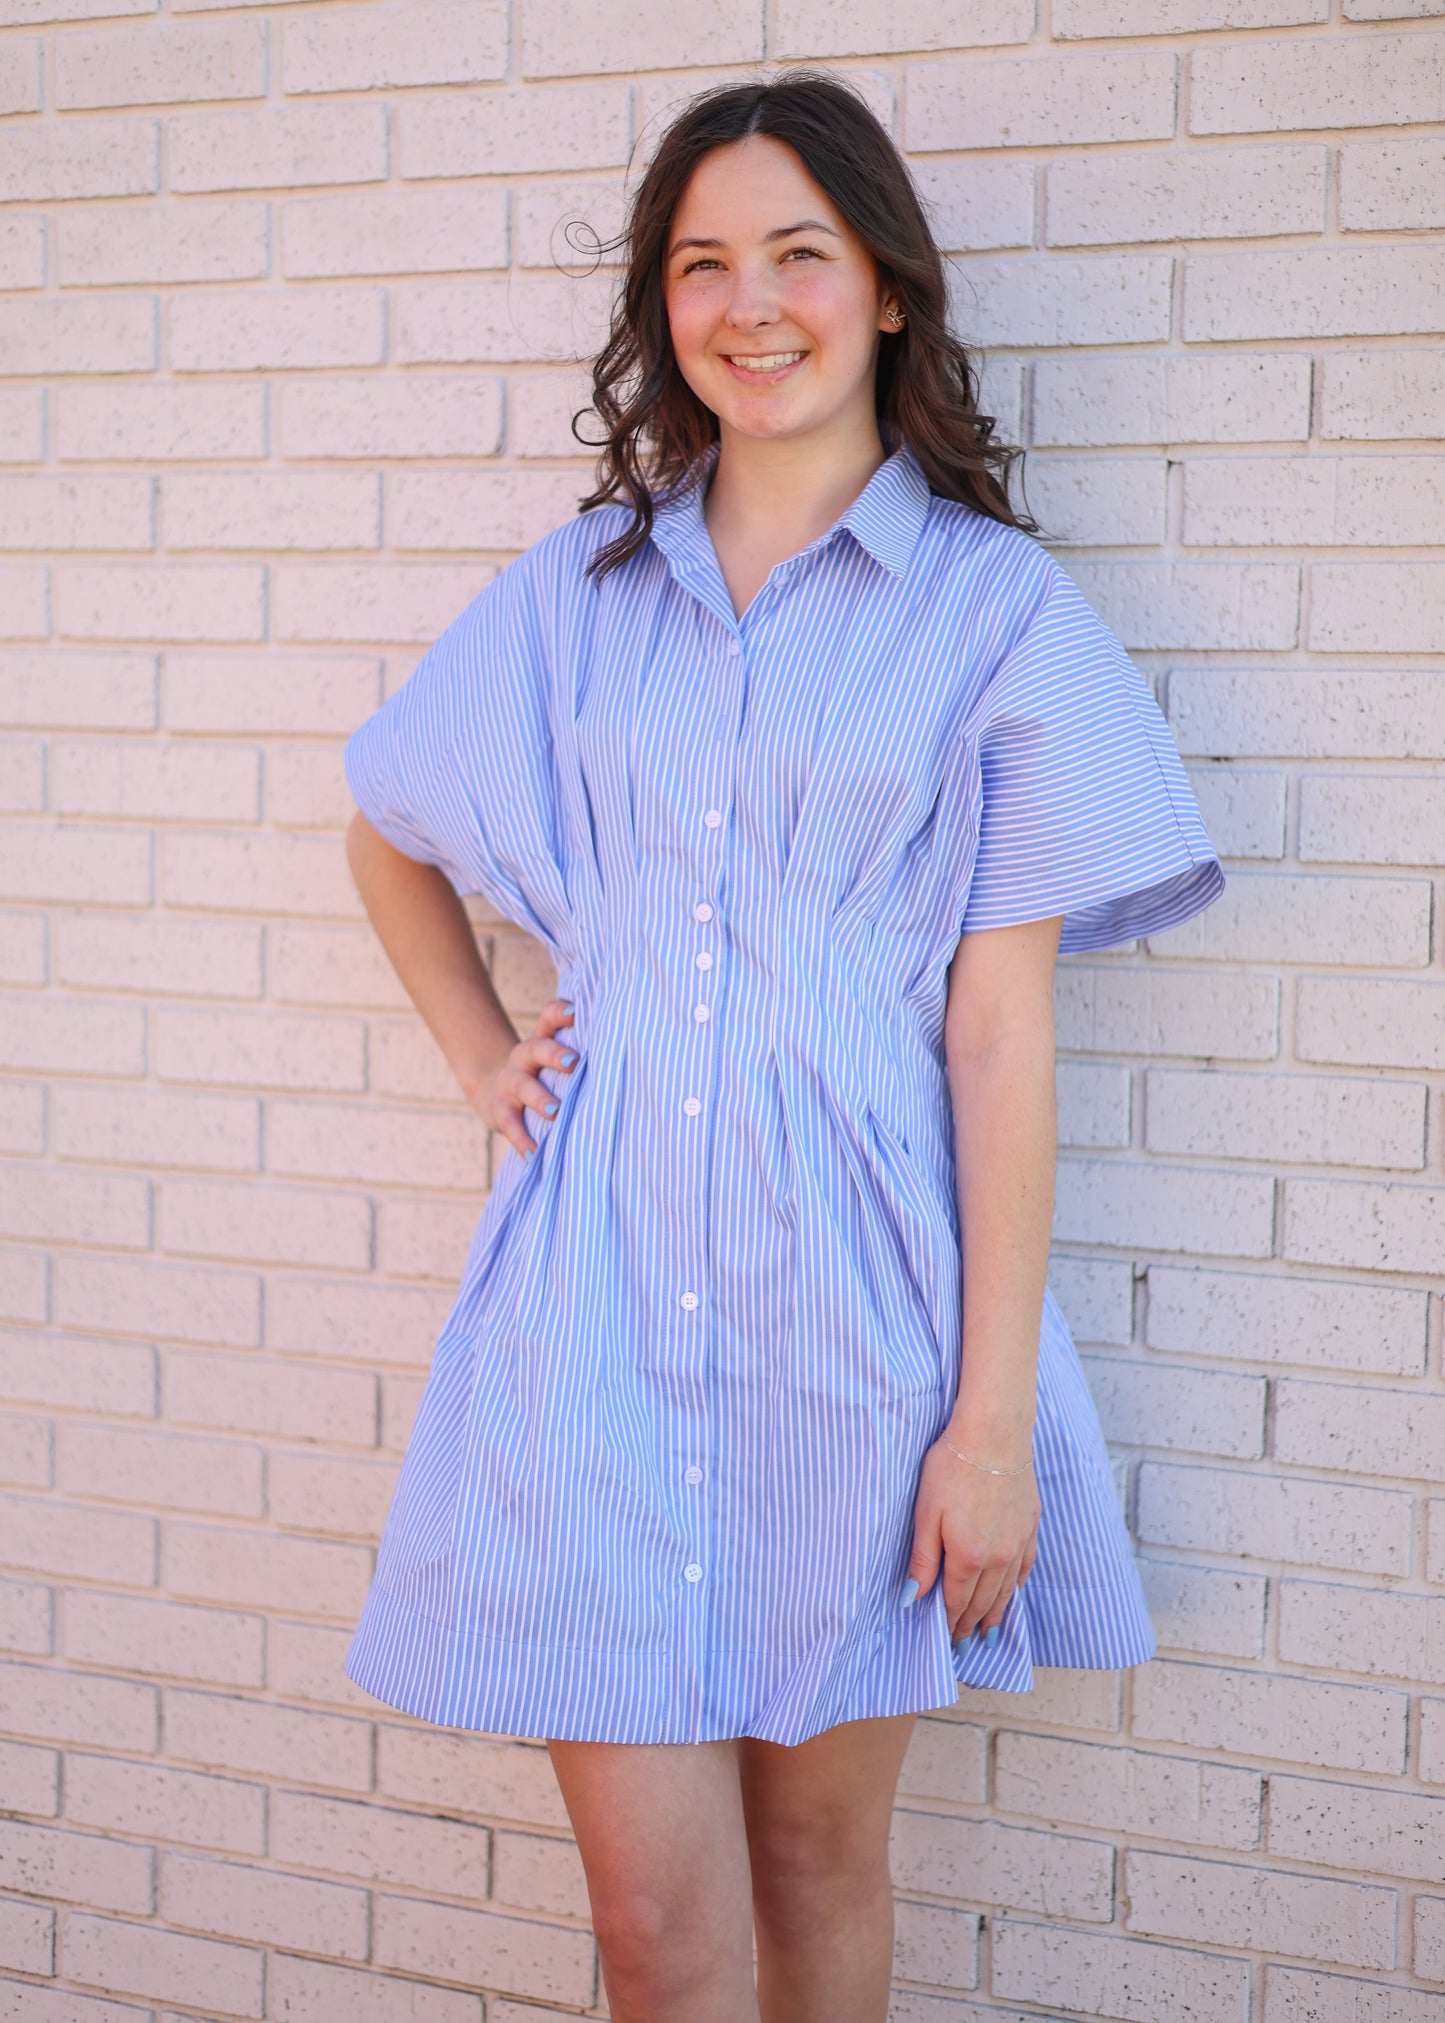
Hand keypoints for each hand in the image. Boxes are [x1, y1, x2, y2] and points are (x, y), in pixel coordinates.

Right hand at [468, 996, 579, 1160]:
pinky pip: (509, 1123)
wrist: (492, 1092)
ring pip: (522, 1085)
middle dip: (555, 1054)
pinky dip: (521, 1139)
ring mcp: (509, 1081)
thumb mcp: (552, 1059)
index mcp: (541, 1040)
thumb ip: (579, 1055)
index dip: (559, 1013)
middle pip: (537, 1048)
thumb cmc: (541, 1076)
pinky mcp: (498, 1108)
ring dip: (540, 1098)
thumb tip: (628, 1062)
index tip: (575, 1013)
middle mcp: (523, 1056)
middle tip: (574, 1063)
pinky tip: (534, 1152)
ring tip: (557, 1111)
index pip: (548, 1018)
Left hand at [903, 1432, 1040, 1645]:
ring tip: (989, 1634)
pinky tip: (1012, 1593)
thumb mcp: (926, 1513)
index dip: (950, 1624)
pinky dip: (1017, 1586)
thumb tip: (912, 1599)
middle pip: (984, 1602)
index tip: (946, 1643)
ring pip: (1007, 1590)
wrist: (994, 1432)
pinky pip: (1025, 1567)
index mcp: (968, 1557)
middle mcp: (998, 1557)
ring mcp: (1018, 1541)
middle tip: (965, 1646)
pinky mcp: (1030, 1524)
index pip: (957, 1602)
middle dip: (972, 1626)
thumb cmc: (952, 1467)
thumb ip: (922, 1560)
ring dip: (997, 1614)